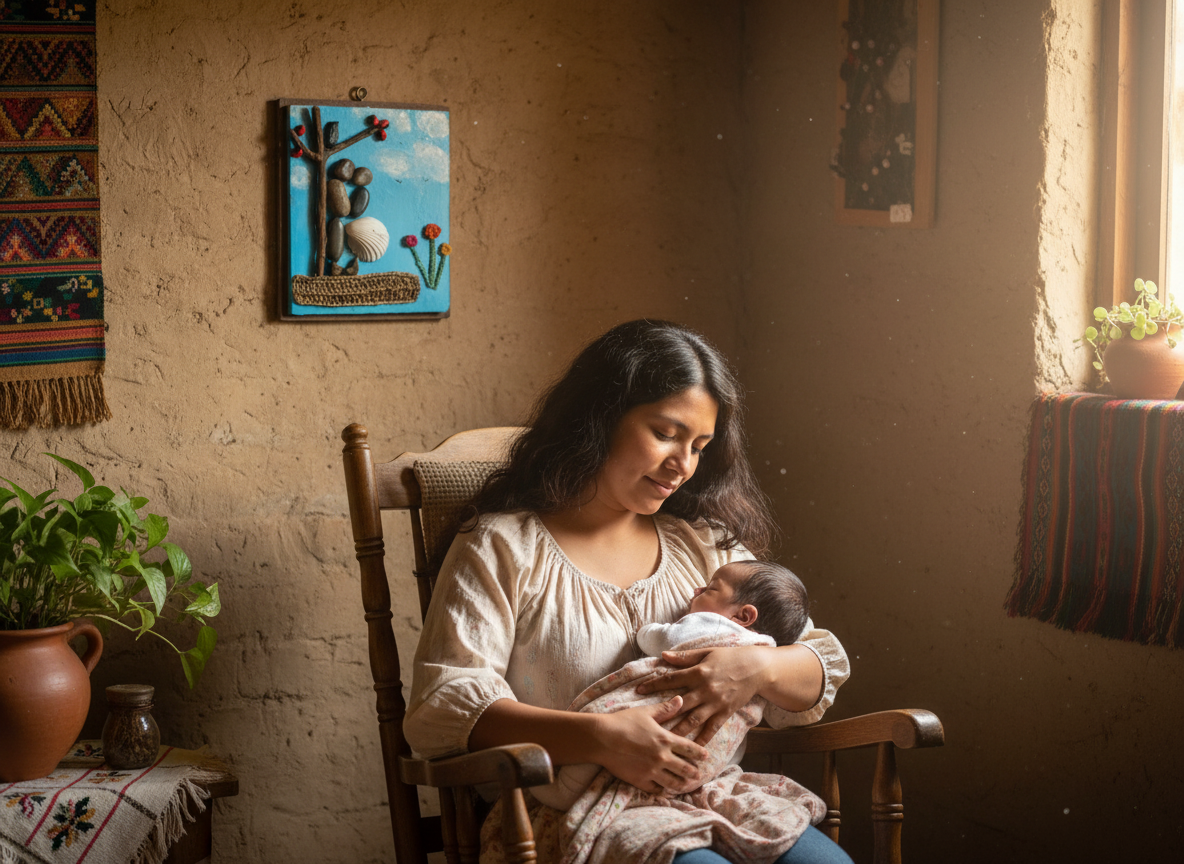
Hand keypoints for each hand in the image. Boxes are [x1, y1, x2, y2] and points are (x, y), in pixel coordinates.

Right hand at [590, 695, 708, 795]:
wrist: (602, 738)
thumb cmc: (623, 722)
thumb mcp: (646, 712)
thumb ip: (665, 709)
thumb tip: (681, 699)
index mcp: (666, 739)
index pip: (690, 749)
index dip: (700, 753)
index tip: (706, 756)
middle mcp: (663, 758)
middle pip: (685, 769)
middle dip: (694, 772)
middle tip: (698, 774)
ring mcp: (652, 771)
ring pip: (673, 782)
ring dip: (682, 784)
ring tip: (685, 785)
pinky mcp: (640, 781)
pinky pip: (656, 790)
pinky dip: (663, 791)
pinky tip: (665, 791)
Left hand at [635, 646, 774, 744]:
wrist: (756, 668)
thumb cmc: (729, 657)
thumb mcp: (706, 653)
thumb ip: (684, 657)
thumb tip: (663, 656)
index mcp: (698, 672)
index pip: (671, 680)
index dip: (653, 684)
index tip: (638, 690)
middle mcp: (705, 690)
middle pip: (679, 704)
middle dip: (662, 713)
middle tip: (646, 723)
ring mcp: (715, 703)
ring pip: (693, 720)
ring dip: (678, 731)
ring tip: (664, 741)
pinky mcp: (725, 713)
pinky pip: (711, 729)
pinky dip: (702, 739)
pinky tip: (692, 749)